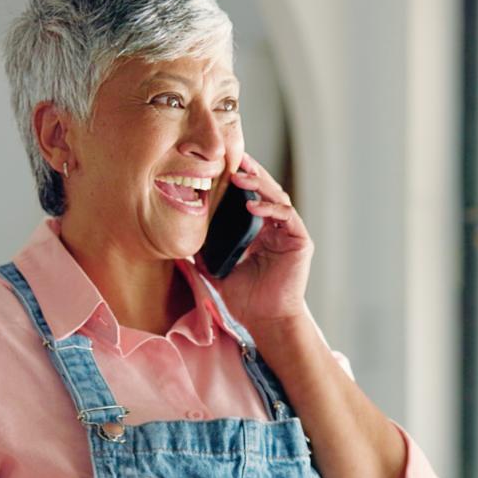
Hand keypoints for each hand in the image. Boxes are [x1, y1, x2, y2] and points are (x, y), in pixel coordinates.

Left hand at [215, 154, 312, 330]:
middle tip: (233, 157)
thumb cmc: (245, 299)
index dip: (238, 180)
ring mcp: (289, 233)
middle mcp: (275, 228)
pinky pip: (287, 217)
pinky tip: (253, 206)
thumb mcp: (216, 272)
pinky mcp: (300, 241)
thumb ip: (203, 256)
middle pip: (265, 191)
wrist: (265, 320)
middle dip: (250, 173)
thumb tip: (177, 245)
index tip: (220, 165)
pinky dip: (270, 209)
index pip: (249, 197)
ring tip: (239, 177)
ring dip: (259, 185)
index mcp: (257, 231)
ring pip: (277, 198)